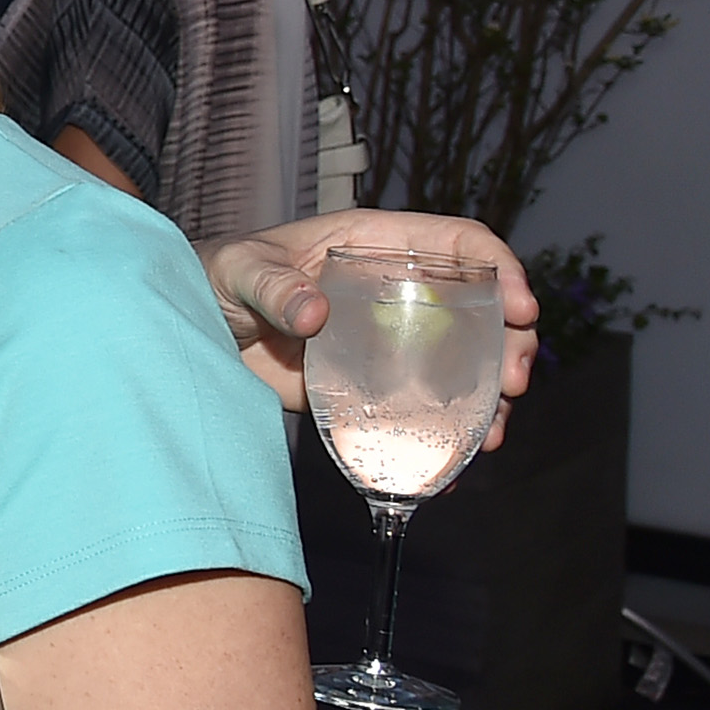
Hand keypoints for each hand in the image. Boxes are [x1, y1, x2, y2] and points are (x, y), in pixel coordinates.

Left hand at [200, 209, 537, 439]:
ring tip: (490, 435)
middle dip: (512, 344)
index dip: (501, 269)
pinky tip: (453, 464)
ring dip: (489, 399)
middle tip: (515, 382)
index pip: (459, 244)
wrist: (187, 326)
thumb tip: (315, 313)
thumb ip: (273, 285)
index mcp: (374, 244)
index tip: (521, 307)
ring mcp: (389, 342)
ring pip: (464, 364)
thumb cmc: (215, 276)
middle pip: (480, 309)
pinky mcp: (369, 387)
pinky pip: (421, 408)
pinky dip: (444, 435)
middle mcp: (395, 290)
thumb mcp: (239, 270)